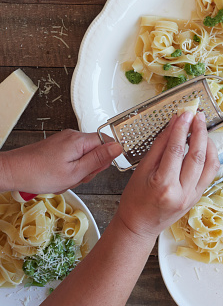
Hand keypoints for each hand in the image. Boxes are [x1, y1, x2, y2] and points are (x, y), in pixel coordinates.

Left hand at [1, 129, 121, 193]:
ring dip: (79, 170)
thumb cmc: (39, 174)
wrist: (14, 171)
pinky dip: (70, 169)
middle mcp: (73, 136)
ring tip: (65, 178)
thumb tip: (118, 147)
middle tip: (76, 177)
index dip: (105, 159)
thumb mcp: (75, 172)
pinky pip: (74, 157)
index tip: (94, 170)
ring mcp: (65, 140)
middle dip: (89, 168)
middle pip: (96, 150)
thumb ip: (99, 159)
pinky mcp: (59, 146)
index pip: (107, 142)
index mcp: (79, 140)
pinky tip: (60, 176)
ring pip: (84, 156)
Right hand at [116, 111, 219, 238]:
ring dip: (208, 143)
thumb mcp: (142, 170)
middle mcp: (182, 193)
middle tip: (197, 116)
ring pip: (209, 164)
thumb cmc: (135, 200)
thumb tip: (173, 125)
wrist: (139, 226)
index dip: (182, 128)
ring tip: (202, 128)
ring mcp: (193, 196)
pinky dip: (210, 156)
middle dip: (199, 131)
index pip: (177, 150)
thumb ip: (160, 145)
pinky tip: (204, 146)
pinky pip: (210, 173)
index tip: (184, 114)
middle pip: (197, 156)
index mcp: (164, 185)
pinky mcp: (198, 197)